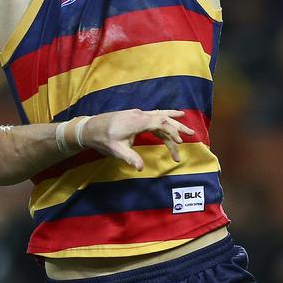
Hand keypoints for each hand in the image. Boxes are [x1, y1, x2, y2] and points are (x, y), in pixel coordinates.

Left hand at [80, 109, 194, 170]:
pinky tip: (169, 120)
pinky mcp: (135, 117)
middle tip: (192, 133)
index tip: (179, 142)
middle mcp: (139, 115)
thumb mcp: (116, 150)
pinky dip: (164, 119)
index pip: (160, 123)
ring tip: (187, 124)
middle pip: (163, 118)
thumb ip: (130, 157)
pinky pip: (153, 117)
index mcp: (137, 121)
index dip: (171, 132)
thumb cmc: (103, 138)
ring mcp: (138, 114)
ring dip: (173, 121)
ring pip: (159, 116)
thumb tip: (140, 168)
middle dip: (178, 126)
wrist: (90, 128)